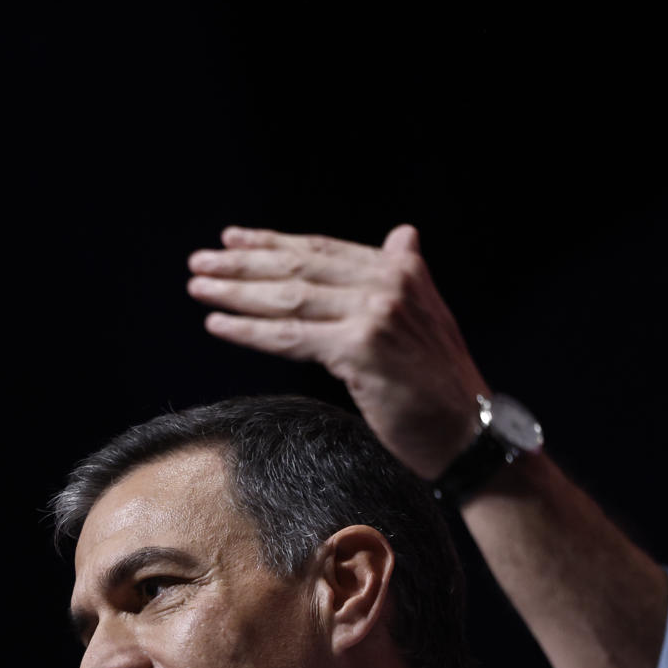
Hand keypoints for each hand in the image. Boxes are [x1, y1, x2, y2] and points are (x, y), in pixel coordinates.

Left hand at [187, 224, 487, 479]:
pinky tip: (218, 324)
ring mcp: (375, 314)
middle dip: (243, 264)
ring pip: (289, 299)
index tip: (232, 240)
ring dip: (236, 292)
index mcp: (401, 271)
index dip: (273, 243)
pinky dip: (249, 330)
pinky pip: (290, 337)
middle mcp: (389, 284)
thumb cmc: (440, 384)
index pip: (322, 251)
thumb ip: (406, 275)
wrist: (468, 432)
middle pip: (299, 269)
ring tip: (199, 286)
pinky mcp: (360, 349)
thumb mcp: (427, 317)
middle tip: (200, 259)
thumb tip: (402, 235)